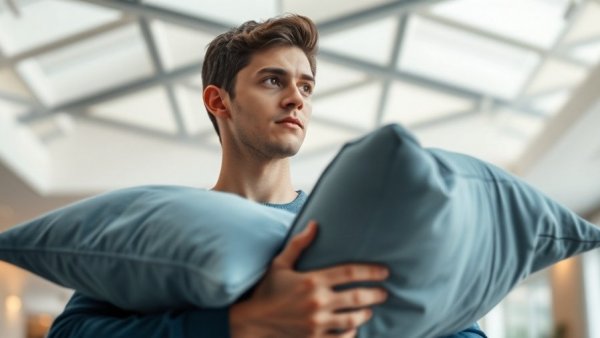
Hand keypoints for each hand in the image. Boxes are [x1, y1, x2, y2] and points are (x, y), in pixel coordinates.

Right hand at [229, 220, 388, 337]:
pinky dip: (351, 333)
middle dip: (376, 294)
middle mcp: (318, 302)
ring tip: (370, 309)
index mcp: (312, 280)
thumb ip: (299, 244)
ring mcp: (317, 323)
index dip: (371, 271)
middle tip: (384, 292)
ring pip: (353, 319)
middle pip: (358, 297)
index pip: (350, 273)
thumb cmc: (267, 290)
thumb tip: (315, 224)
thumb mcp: (280, 264)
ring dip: (366, 313)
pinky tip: (354, 328)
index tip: (384, 271)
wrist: (253, 322)